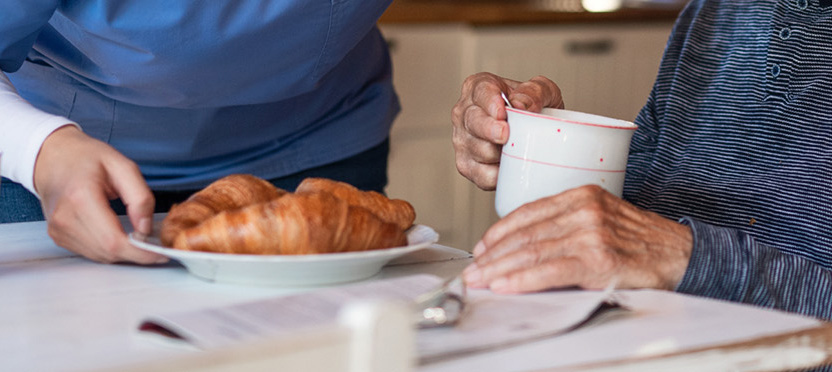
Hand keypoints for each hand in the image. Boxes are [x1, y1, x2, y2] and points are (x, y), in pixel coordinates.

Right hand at [34, 126, 166, 263]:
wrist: (52, 158)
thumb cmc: (86, 158)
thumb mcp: (122, 166)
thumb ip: (140, 197)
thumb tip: (145, 228)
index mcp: (81, 197)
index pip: (113, 240)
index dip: (140, 253)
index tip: (160, 254)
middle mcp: (65, 217)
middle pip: (108, 252)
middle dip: (136, 253)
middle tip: (154, 244)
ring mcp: (59, 229)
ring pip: (101, 256)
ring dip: (123, 252)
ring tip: (136, 236)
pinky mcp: (58, 236)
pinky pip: (91, 252)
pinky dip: (109, 248)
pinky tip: (117, 233)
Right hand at [451, 72, 563, 189]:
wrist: (538, 135)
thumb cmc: (536, 110)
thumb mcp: (545, 92)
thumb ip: (535, 91)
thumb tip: (521, 104)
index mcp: (478, 88)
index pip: (480, 91)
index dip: (490, 102)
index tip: (503, 112)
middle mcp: (464, 113)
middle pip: (472, 121)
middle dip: (488, 129)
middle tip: (505, 135)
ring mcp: (462, 140)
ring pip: (476, 149)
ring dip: (499, 153)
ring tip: (518, 150)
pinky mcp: (466, 165)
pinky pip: (480, 174)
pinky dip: (498, 175)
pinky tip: (511, 169)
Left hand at [462, 185, 692, 292]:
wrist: (685, 255)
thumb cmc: (643, 243)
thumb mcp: (604, 219)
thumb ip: (568, 225)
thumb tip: (526, 248)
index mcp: (582, 195)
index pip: (527, 212)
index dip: (499, 232)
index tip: (482, 249)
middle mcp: (584, 210)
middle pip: (525, 234)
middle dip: (492, 256)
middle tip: (472, 271)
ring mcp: (591, 233)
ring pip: (531, 251)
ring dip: (499, 270)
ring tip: (480, 281)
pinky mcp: (599, 260)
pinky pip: (550, 271)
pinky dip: (522, 280)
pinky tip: (506, 286)